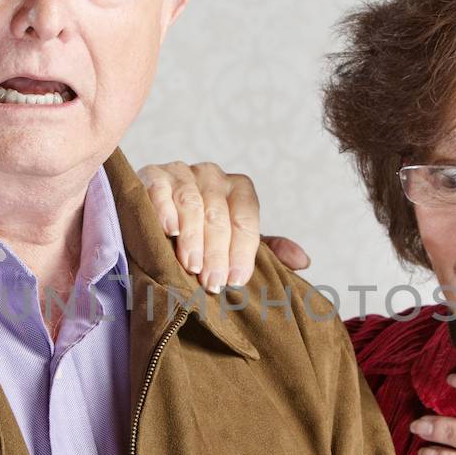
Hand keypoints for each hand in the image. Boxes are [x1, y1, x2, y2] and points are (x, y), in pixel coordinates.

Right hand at [135, 160, 309, 290]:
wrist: (153, 218)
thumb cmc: (199, 235)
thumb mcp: (233, 242)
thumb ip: (265, 250)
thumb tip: (303, 261)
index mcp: (238, 188)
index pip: (246, 218)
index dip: (242, 251)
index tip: (236, 281)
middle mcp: (213, 175)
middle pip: (219, 214)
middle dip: (217, 253)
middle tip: (212, 283)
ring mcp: (182, 172)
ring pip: (192, 204)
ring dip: (193, 238)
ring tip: (191, 266)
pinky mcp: (152, 174)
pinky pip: (160, 189)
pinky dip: (164, 209)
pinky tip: (169, 230)